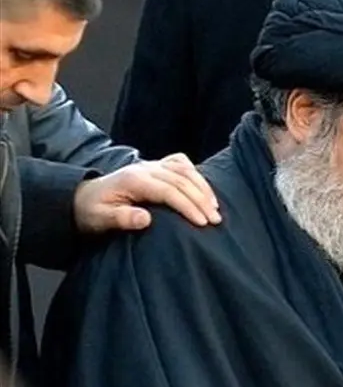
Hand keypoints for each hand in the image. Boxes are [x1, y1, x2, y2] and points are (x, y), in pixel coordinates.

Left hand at [73, 153, 220, 232]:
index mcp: (134, 180)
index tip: (202, 223)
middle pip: (182, 180)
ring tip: (216, 208)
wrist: (83, 198)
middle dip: (202, 200)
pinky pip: (181, 164)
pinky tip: (205, 190)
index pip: (169, 191)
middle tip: (215, 221)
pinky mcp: (156, 166)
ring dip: (203, 188)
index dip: (188, 206)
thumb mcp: (99, 219)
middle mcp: (145, 168)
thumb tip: (145, 219)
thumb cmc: (92, 212)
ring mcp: (152, 165)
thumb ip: (121, 219)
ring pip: (185, 170)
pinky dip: (196, 175)